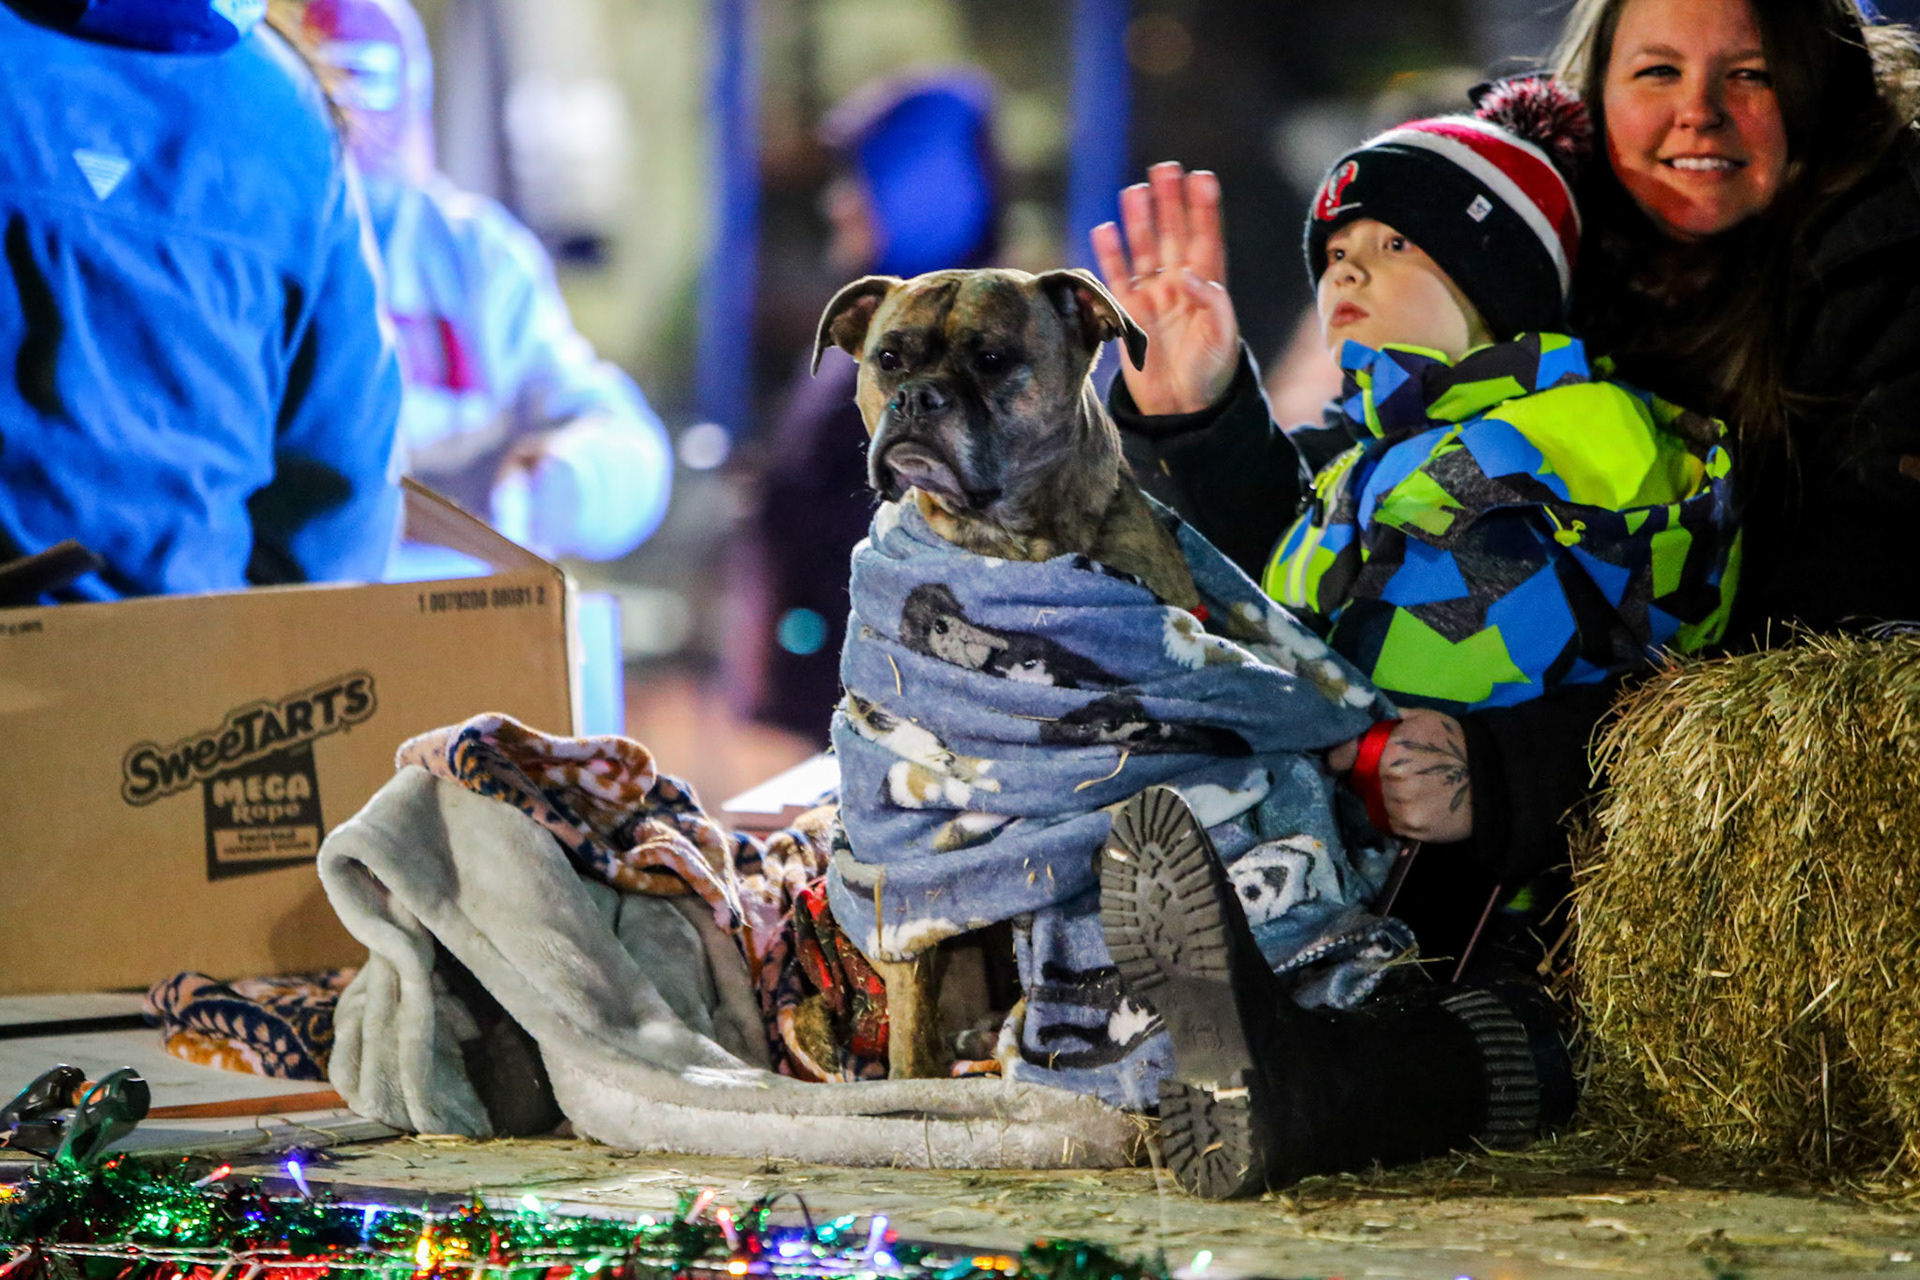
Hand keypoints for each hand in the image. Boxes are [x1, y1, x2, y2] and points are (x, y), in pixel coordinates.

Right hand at [1089, 162, 1241, 415]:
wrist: (1181, 407)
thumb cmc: (1211, 373)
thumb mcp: (1221, 338)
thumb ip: (1210, 302)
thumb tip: (1186, 274)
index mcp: (1208, 287)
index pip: (1206, 239)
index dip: (1204, 209)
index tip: (1202, 178)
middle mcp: (1179, 285)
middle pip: (1173, 236)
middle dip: (1169, 203)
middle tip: (1164, 169)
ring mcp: (1152, 296)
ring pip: (1144, 250)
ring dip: (1139, 221)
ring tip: (1135, 191)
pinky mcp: (1127, 313)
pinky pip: (1116, 278)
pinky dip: (1110, 255)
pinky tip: (1105, 229)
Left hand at [1327, 708, 1472, 842]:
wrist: (1491, 779)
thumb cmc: (1453, 743)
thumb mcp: (1421, 718)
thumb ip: (1387, 719)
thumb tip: (1358, 715)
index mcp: (1390, 747)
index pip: (1344, 754)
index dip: (1339, 756)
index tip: (1339, 759)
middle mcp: (1390, 779)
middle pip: (1358, 781)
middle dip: (1364, 777)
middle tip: (1380, 773)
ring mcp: (1400, 806)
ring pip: (1372, 803)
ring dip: (1380, 797)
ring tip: (1403, 789)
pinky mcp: (1410, 828)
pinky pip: (1389, 822)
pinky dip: (1395, 814)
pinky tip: (1412, 804)